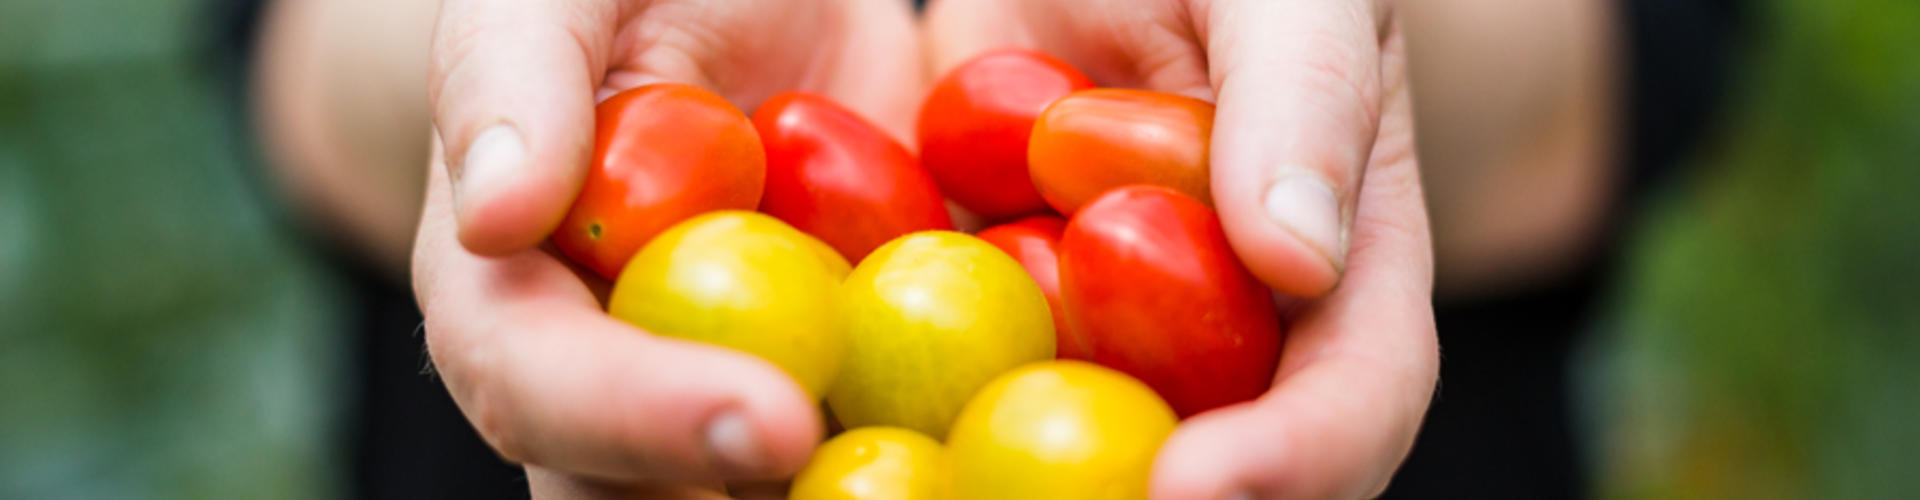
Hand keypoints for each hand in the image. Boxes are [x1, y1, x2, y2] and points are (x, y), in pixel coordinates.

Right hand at [415, 0, 920, 495]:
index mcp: (517, 293)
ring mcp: (743, 391)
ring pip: (790, 490)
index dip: (639, 419)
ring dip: (871, 499)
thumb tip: (494, 211)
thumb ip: (513, 74)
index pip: (537, 386)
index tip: (768, 420)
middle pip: (648, 498)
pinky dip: (964, 458)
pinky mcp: (858, 386)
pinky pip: (905, 443)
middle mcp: (622, 381)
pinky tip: (1087, 462)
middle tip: (891, 495)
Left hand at [926, 0, 1436, 496]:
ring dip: (1029, 488)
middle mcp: (1236, 331)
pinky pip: (963, 387)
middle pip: (1225, 466)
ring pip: (1090, 451)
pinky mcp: (1004, 318)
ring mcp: (1115, 338)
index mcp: (1345, 263)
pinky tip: (842, 433)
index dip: (1298, 455)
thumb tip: (1298, 256)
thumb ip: (1302, 93)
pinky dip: (919, 420)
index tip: (1192, 484)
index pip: (1360, 390)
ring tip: (937, 498)